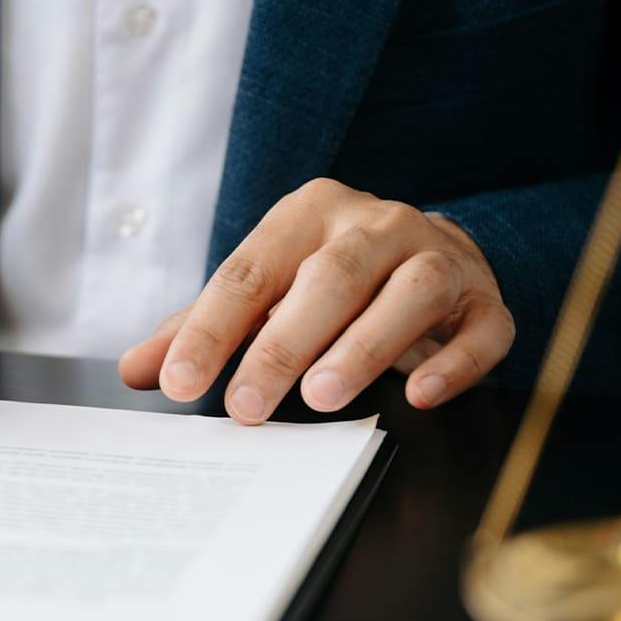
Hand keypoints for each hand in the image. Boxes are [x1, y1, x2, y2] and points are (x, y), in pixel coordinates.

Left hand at [119, 179, 514, 422]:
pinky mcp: (484, 298)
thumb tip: (135, 371)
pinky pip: (482, 327)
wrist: (429, 251)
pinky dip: (457, 363)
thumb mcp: (261, 294)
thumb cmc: (326, 280)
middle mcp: (377, 225)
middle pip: (331, 278)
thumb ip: (198, 328)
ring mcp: (439, 257)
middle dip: (284, 345)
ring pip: (408, 294)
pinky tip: (422, 397)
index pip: (250, 272)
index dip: (210, 329)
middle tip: (247, 405)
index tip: (178, 383)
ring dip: (365, 347)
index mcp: (308, 216)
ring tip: (324, 397)